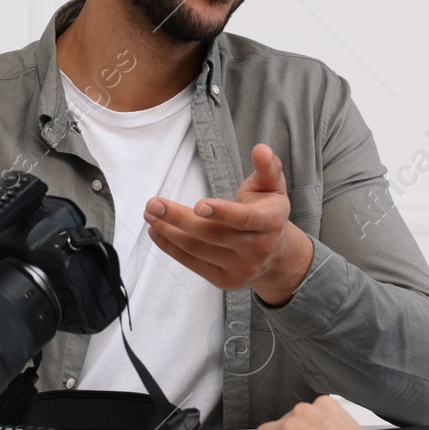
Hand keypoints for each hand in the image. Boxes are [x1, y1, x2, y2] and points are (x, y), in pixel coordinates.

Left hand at [143, 142, 312, 304]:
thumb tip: (260, 149)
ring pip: (198, 250)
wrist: (278, 255)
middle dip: (179, 219)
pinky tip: (156, 232)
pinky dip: (171, 248)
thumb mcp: (273, 187)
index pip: (245, 219)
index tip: (198, 205)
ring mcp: (241, 268)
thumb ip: (267, 167)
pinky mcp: (224, 280)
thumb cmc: (268, 212)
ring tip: (150, 214)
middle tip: (153, 204)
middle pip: (212, 235)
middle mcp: (257, 248)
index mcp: (271, 222)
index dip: (222, 212)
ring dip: (169, 232)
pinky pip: (192, 263)